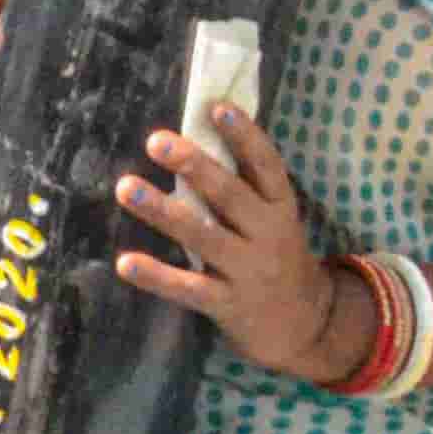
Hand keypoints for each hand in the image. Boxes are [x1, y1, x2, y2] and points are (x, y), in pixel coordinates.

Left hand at [111, 96, 344, 378]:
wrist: (307, 326)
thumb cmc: (275, 255)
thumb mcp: (273, 218)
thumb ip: (243, 184)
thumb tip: (197, 132)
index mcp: (280, 207)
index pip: (267, 166)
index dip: (245, 136)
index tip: (217, 107)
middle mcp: (268, 235)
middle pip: (231, 196)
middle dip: (194, 166)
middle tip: (157, 140)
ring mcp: (248, 270)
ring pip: (202, 236)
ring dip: (162, 211)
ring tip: (125, 187)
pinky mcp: (227, 304)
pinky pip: (188, 287)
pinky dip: (157, 276)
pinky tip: (125, 262)